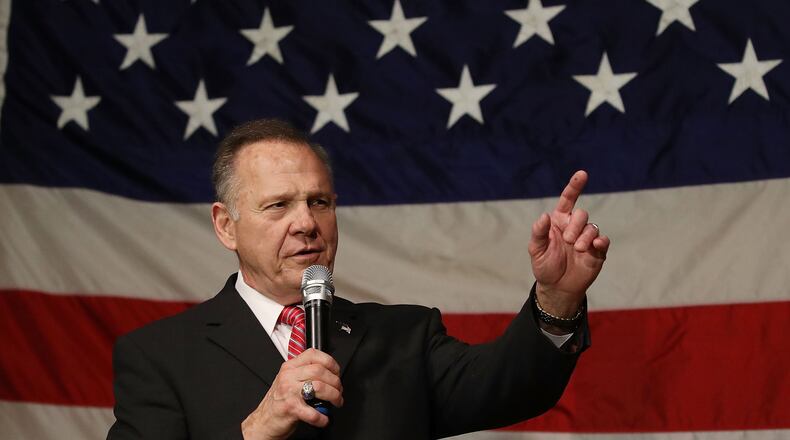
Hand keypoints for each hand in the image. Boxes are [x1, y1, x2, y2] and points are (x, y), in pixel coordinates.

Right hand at [241, 349, 342, 439]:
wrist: (264, 421)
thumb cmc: (278, 401)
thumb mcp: (288, 380)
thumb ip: (304, 372)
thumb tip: (329, 373)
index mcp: (289, 367)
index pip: (313, 354)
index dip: (330, 362)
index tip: (336, 372)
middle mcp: (288, 377)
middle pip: (320, 371)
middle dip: (335, 382)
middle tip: (338, 391)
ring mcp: (289, 392)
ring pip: (319, 386)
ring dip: (334, 396)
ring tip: (336, 402)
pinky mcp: (290, 408)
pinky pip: (312, 412)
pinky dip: (322, 417)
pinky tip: (324, 418)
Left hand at [528, 170, 609, 316]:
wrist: (557, 288)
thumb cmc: (545, 266)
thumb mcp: (536, 250)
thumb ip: (539, 232)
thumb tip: (544, 215)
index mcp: (559, 222)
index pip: (568, 200)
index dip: (575, 186)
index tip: (582, 174)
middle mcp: (574, 227)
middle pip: (581, 214)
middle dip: (576, 225)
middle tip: (568, 241)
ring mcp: (587, 239)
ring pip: (593, 227)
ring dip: (585, 237)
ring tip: (577, 249)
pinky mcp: (597, 251)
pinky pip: (603, 240)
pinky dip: (600, 242)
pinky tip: (594, 247)